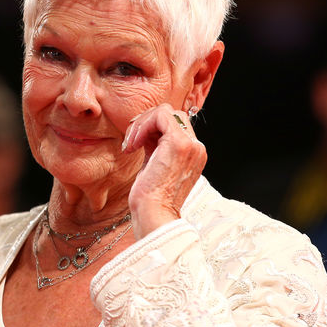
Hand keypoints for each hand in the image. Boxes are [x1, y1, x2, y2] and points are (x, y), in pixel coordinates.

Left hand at [122, 104, 206, 238]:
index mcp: (193, 153)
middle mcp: (196, 147)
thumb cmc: (150, 198)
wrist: (153, 214)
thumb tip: (143, 130)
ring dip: (142, 124)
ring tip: (130, 144)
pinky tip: (133, 145)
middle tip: (131, 141)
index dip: (151, 127)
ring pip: (165, 112)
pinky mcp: (179, 143)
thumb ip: (155, 146)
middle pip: (171, 114)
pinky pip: (160, 116)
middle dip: (146, 122)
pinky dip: (142, 126)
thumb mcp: (154, 165)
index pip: (174, 124)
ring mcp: (191, 145)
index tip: (135, 143)